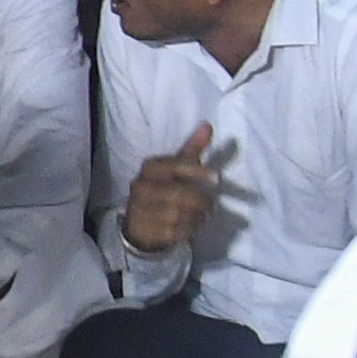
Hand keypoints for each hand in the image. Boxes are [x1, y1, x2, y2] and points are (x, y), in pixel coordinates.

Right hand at [118, 131, 224, 259]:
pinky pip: (172, 232)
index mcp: (151, 167)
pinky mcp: (143, 229)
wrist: (139, 219)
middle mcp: (142, 186)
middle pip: (179, 193)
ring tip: (203, 216)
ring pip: (177, 215)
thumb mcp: (176, 167)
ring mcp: (140, 209)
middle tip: (212, 205)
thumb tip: (208, 125)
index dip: (198, 171)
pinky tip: (192, 227)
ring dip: (196, 217)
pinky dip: (187, 230)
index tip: (217, 179)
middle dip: (200, 201)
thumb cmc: (164, 187)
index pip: (177, 165)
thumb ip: (192, 149)